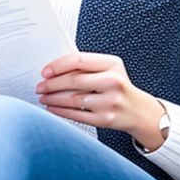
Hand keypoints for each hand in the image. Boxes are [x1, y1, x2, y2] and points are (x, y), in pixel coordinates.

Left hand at [36, 51, 166, 150]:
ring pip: (74, 99)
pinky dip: (61, 112)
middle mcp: (113, 81)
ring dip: (54, 99)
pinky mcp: (106, 119)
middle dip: (52, 84)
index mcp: (112, 64)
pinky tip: (52, 108)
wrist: (139, 111)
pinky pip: (77, 115)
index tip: (45, 71)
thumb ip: (86, 65)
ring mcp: (110, 102)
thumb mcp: (109, 69)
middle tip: (40, 86)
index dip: (58, 65)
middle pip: (74, 80)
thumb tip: (54, 68)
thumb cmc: (119, 86)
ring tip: (43, 97)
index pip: (79, 59)